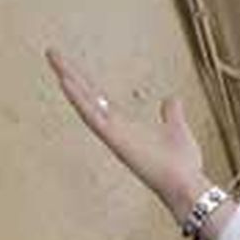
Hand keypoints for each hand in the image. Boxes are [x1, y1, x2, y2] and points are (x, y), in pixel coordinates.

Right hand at [46, 49, 212, 221]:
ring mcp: (113, 135)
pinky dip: (79, 100)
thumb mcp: (178, 130)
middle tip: (51, 53)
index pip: (100, 98)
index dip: (85, 82)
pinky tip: (66, 82)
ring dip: (70, 81)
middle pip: (87, 96)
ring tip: (54, 59)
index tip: (69, 66)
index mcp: (127, 126)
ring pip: (86, 103)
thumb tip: (171, 99)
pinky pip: (93, 117)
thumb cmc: (182, 166)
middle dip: (69, 74)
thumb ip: (172, 114)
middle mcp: (115, 130)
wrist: (188, 187)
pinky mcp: (116, 141)